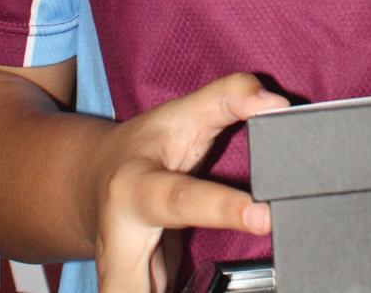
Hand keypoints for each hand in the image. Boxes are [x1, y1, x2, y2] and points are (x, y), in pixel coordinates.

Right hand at [90, 73, 288, 292]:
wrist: (93, 179)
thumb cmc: (146, 147)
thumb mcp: (183, 112)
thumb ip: (230, 98)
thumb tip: (276, 104)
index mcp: (135, 188)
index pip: (182, 198)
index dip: (221, 208)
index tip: (263, 216)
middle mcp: (119, 241)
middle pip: (131, 284)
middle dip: (155, 291)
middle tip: (237, 287)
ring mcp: (118, 277)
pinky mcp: (130, 292)